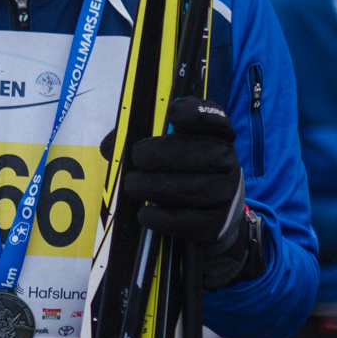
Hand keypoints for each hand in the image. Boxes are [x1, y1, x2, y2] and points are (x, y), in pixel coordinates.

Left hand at [120, 97, 260, 289]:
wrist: (217, 216)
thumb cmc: (186, 174)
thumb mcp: (174, 148)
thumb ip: (144, 138)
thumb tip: (108, 147)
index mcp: (218, 138)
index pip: (214, 119)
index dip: (196, 114)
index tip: (173, 113)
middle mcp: (228, 163)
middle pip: (196, 155)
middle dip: (159, 156)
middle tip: (137, 159)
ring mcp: (227, 194)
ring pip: (190, 189)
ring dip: (154, 187)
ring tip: (134, 185)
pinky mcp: (217, 223)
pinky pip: (187, 220)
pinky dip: (160, 217)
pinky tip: (144, 213)